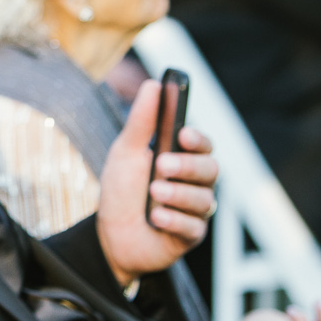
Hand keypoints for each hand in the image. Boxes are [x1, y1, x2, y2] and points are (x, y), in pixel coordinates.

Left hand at [96, 80, 217, 286]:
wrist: (110, 236)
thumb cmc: (121, 191)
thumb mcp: (125, 153)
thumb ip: (141, 122)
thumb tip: (153, 84)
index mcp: (183, 159)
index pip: (203, 145)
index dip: (198, 139)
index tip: (182, 134)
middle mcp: (195, 183)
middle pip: (210, 170)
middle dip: (186, 166)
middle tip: (161, 165)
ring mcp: (195, 210)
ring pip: (204, 199)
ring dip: (176, 194)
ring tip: (153, 193)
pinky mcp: (190, 235)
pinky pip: (194, 227)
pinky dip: (174, 220)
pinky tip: (156, 218)